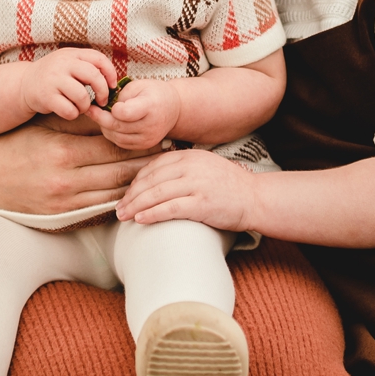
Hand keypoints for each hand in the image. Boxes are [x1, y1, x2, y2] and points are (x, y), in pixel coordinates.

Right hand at [0, 123, 150, 215]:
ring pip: (113, 194)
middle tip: (173, 157)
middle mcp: (65, 180)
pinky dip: (119, 202)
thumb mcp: (44, 126)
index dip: (142, 143)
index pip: (114, 148)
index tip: (163, 137)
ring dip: (139, 186)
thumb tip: (116, 115)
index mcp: (62, 151)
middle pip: (119, 173)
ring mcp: (63, 203)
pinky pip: (98, 210)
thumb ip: (80, 122)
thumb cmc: (12, 143)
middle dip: (148, 165)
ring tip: (162, 176)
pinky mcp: (60, 218)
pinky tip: (135, 195)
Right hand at [16, 48, 120, 121]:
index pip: (99, 59)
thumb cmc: (55, 77)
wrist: (24, 85)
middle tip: (102, 101)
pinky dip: (73, 114)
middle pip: (94, 76)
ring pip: (82, 96)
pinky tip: (68, 111)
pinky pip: (69, 110)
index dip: (110, 73)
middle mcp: (62, 63)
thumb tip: (114, 82)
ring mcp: (53, 79)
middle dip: (102, 92)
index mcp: (71, 54)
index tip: (112, 86)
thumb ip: (88, 67)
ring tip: (80, 107)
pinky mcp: (46, 96)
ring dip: (85, 106)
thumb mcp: (69, 64)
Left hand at [87, 79, 181, 149]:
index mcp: (151, 106)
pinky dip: (112, 134)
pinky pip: (120, 143)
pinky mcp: (144, 146)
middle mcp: (151, 125)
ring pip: (116, 137)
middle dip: (100, 118)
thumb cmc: (153, 93)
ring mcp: (148, 139)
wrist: (173, 109)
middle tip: (91, 109)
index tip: (109, 102)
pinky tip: (111, 124)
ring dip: (105, 126)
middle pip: (117, 126)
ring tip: (101, 116)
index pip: (125, 113)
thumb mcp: (138, 85)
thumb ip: (121, 95)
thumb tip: (104, 109)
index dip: (113, 108)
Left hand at [114, 148, 260, 231]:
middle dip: (131, 195)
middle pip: (151, 180)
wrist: (256, 198)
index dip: (136, 181)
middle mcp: (191, 166)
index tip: (127, 194)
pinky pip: (170, 208)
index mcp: (189, 156)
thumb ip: (182, 169)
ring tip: (123, 216)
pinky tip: (140, 219)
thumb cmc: (229, 187)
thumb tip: (155, 182)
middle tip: (118, 208)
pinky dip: (152, 213)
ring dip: (136, 205)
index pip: (153, 166)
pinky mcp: (202, 203)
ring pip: (156, 193)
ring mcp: (197, 184)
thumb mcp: (204, 168)